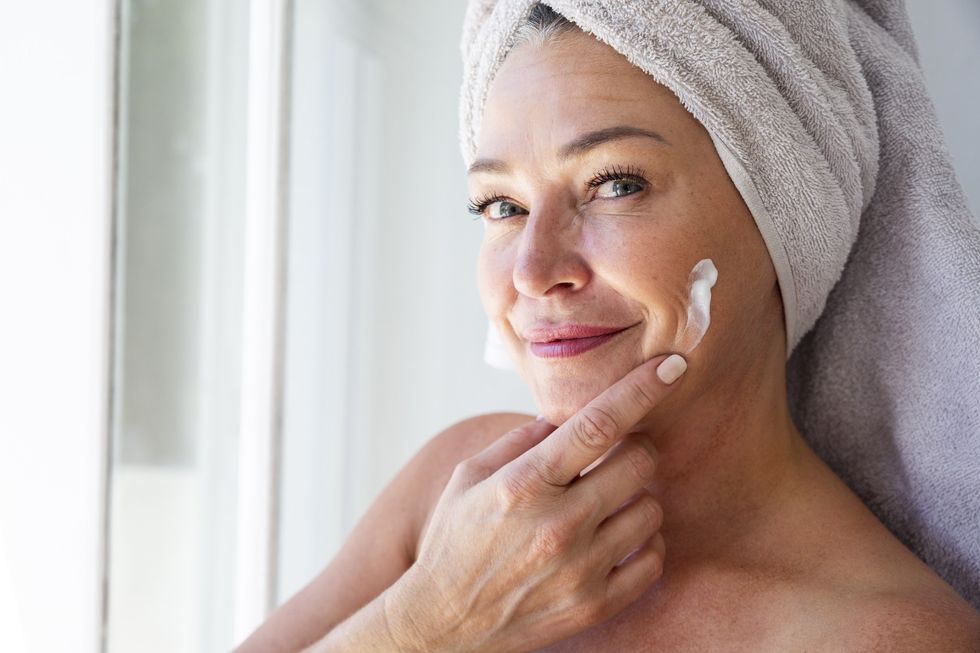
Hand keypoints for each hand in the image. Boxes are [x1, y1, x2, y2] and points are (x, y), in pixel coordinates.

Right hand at [384, 353, 687, 652]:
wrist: (443, 622)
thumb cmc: (455, 541)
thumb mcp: (470, 476)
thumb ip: (522, 440)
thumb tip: (567, 413)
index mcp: (525, 484)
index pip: (598, 425)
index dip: (641, 389)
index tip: (672, 365)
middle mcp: (558, 524)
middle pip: (639, 463)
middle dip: (636, 448)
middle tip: (617, 454)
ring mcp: (581, 568)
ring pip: (651, 510)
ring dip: (637, 496)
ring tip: (607, 500)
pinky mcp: (595, 603)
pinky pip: (654, 560)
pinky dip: (645, 541)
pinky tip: (618, 535)